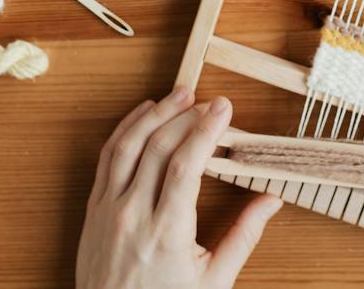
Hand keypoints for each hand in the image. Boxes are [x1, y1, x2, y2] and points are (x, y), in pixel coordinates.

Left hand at [77, 88, 282, 288]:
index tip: (224, 109)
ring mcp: (108, 210)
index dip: (205, 131)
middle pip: (158, 148)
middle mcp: (132, 216)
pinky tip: (144, 114)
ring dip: (155, 113)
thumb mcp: (213, 283)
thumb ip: (243, 237)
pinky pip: (107, 158)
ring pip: (128, 145)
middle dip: (187, 116)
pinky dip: (125, 129)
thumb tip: (271, 201)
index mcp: (166, 234)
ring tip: (180, 95)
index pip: (185, 166)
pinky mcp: (93, 210)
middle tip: (210, 102)